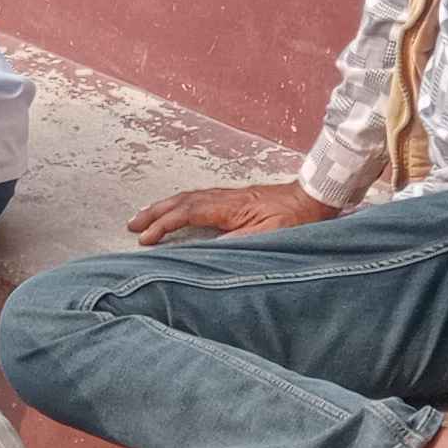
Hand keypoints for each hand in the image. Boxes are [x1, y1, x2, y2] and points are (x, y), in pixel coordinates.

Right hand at [128, 179, 335, 247]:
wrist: (316, 197)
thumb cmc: (298, 218)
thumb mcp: (269, 236)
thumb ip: (238, 244)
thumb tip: (205, 251)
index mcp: (231, 206)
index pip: (188, 212)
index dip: (164, 225)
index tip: (145, 239)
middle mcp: (226, 197)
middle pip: (182, 201)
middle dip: (154, 213)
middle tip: (131, 224)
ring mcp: (230, 197)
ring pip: (188, 198)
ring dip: (164, 208)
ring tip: (144, 217)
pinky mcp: (235, 200)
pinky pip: (199, 200)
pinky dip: (180, 206)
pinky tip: (176, 211)